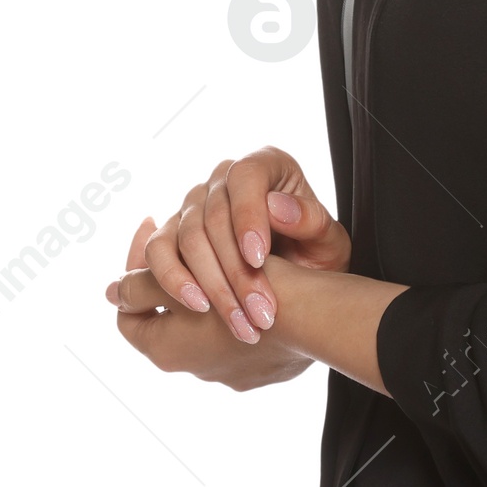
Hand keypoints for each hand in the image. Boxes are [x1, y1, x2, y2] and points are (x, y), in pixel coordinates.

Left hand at [107, 218, 315, 389]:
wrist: (318, 318)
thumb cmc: (248, 288)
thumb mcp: (183, 273)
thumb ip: (144, 281)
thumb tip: (113, 290)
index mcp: (167, 349)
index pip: (129, 316)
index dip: (131, 274)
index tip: (150, 233)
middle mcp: (195, 368)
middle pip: (167, 321)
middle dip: (174, 281)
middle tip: (185, 244)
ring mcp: (233, 373)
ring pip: (208, 328)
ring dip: (212, 293)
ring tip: (225, 260)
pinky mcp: (266, 369)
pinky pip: (242, 337)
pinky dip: (241, 309)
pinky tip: (256, 283)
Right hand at [137, 147, 351, 344]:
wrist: (296, 276)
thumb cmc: (315, 251)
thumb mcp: (328, 240)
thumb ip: (311, 221)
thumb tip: (276, 208)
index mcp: (265, 165)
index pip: (246, 177)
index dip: (248, 216)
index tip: (258, 258)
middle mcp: (223, 178)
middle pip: (215, 216)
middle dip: (236, 271)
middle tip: (260, 312)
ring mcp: (194, 204)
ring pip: (186, 237)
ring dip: (211, 284)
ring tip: (239, 322)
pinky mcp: (172, 232)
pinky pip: (158, 250)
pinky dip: (172, 279)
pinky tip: (199, 306)